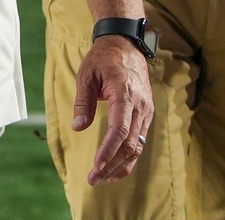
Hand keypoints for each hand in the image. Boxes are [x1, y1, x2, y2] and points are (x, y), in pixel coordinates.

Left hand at [74, 35, 153, 184]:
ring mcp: (146, 110)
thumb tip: (78, 127)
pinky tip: (117, 167)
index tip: (96, 167)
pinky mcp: (146, 113)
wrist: (126, 44)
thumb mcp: (86, 75)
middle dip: (112, 164)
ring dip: (122, 165)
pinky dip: (130, 156)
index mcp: (125, 94)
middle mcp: (140, 105)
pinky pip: (139, 139)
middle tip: (94, 179)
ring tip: (105, 179)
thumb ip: (83, 102)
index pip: (119, 130)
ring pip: (137, 145)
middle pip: (130, 143)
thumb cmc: (103, 58)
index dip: (108, 152)